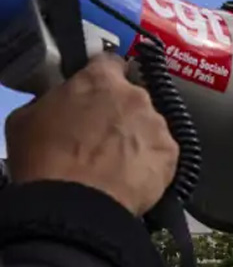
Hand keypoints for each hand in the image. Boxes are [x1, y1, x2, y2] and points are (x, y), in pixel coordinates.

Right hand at [5, 54, 177, 215]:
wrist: (75, 203)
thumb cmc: (44, 158)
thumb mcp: (27, 118)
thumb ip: (52, 100)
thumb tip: (62, 103)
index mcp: (100, 79)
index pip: (109, 63)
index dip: (101, 77)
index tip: (95, 91)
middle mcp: (136, 96)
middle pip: (132, 97)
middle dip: (119, 112)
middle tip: (100, 135)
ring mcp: (158, 125)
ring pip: (150, 125)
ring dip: (136, 137)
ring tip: (116, 162)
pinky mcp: (172, 155)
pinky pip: (162, 153)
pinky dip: (150, 162)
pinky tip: (132, 177)